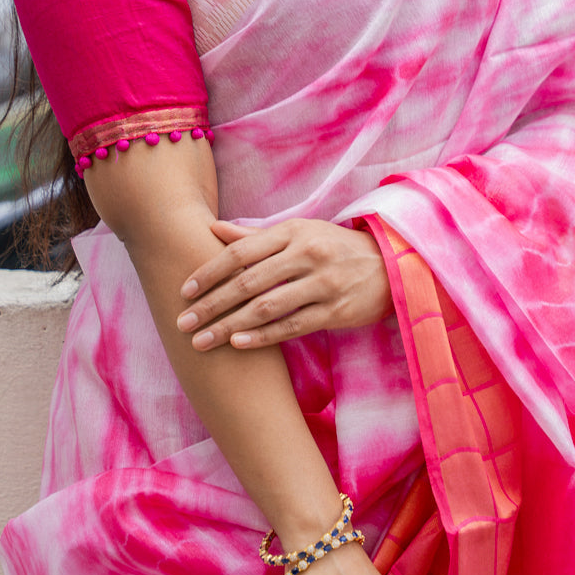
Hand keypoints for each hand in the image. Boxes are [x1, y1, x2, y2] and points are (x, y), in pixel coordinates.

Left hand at [175, 218, 392, 350]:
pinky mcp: (336, 310)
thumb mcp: (298, 232)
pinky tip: (237, 345)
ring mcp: (323, 283)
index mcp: (292, 231)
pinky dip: (262, 337)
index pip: (240, 251)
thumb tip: (212, 229)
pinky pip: (292, 327)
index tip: (184, 291)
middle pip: (247, 281)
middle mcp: (306, 254)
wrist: (391, 264)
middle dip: (211, 304)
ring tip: (202, 341)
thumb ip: (254, 235)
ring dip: (229, 326)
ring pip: (266, 307)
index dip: (209, 271)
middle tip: (183, 322)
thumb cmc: (333, 247)